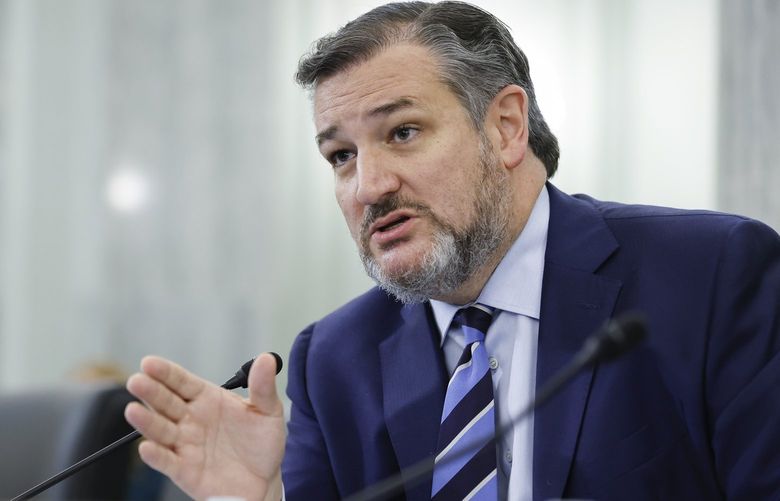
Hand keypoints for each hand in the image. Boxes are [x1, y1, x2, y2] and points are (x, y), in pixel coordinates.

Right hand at [125, 353, 284, 500]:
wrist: (264, 480)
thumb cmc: (261, 442)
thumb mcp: (268, 411)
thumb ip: (263, 386)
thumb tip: (267, 359)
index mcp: (208, 399)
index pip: (182, 382)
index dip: (166, 372)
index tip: (149, 363)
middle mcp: (191, 420)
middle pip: (166, 402)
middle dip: (151, 391)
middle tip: (136, 381)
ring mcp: (186, 444)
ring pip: (161, 430)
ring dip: (146, 421)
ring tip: (133, 411)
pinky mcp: (185, 470)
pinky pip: (167, 461)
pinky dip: (156, 456)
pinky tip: (147, 448)